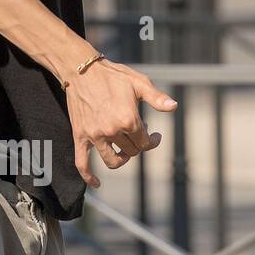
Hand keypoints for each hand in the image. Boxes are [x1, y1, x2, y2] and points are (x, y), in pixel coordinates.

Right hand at [65, 57, 177, 187]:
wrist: (81, 71)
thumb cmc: (113, 75)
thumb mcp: (139, 83)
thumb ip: (157, 98)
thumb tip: (174, 107)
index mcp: (128, 119)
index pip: (145, 143)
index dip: (153, 141)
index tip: (155, 134)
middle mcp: (111, 131)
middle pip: (131, 151)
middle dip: (138, 144)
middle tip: (139, 131)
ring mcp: (94, 136)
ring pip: (112, 161)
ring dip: (122, 159)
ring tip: (125, 150)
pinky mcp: (80, 137)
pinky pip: (82, 163)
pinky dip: (89, 177)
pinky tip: (97, 184)